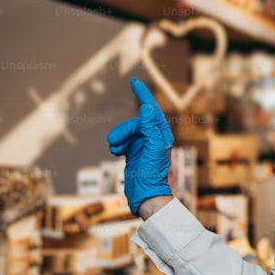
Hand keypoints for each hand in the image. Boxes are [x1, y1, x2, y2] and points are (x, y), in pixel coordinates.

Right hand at [107, 77, 173, 214]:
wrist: (145, 194)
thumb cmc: (152, 173)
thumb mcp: (152, 148)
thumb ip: (149, 128)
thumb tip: (146, 108)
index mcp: (161, 133)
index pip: (151, 108)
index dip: (143, 94)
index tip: (133, 81)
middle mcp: (153, 136)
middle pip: (133, 123)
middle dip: (122, 131)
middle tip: (113, 144)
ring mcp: (142, 143)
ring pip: (125, 131)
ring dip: (118, 139)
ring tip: (115, 150)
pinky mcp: (133, 150)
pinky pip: (121, 140)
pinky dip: (116, 145)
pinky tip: (116, 153)